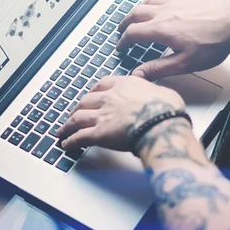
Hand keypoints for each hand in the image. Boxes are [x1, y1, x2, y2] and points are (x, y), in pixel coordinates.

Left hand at [56, 76, 185, 150]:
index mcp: (125, 85)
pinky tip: (66, 144)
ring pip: (77, 118)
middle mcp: (110, 98)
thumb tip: (157, 96)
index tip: (92, 94)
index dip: (95, 91)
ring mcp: (102, 116)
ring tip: (62, 131)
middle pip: (86, 101)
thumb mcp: (163, 92)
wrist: (161, 123)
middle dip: (78, 108)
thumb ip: (153, 93)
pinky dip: (71, 141)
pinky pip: (80, 137)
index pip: (103, 84)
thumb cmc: (167, 109)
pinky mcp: (99, 134)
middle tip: (74, 113)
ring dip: (68, 125)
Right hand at [117, 0, 229, 80]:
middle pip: (135, 13)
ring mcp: (175, 0)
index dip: (123, 42)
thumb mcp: (185, 63)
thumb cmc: (215, 42)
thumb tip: (139, 74)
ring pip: (148, 0)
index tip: (121, 47)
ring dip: (138, 9)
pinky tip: (161, 2)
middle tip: (122, 30)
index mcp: (161, 29)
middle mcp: (164, 12)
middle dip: (126, 23)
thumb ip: (159, 68)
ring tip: (136, 16)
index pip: (132, 34)